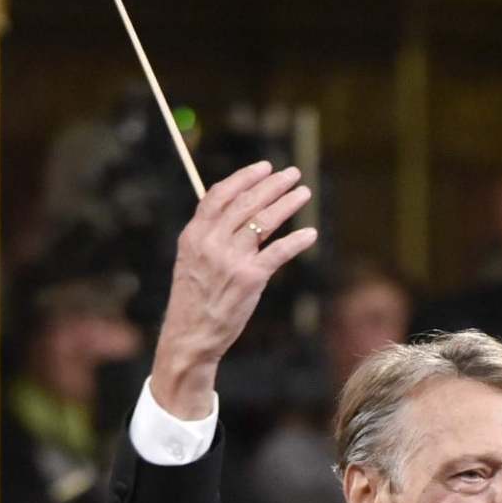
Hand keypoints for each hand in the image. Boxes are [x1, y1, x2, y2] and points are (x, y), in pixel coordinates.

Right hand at [150, 161, 317, 419]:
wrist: (191, 335)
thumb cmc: (194, 300)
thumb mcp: (191, 261)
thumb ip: (208, 236)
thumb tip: (232, 212)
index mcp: (194, 235)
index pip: (220, 195)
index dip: (245, 178)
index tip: (264, 167)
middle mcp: (212, 242)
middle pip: (246, 203)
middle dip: (272, 185)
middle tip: (293, 173)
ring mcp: (231, 259)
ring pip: (264, 221)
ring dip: (287, 204)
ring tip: (304, 193)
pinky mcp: (250, 279)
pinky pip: (278, 252)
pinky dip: (296, 241)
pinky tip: (310, 234)